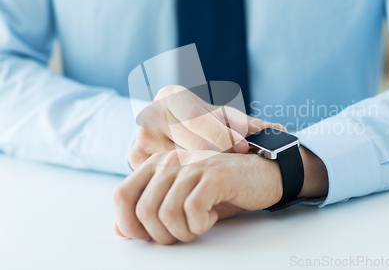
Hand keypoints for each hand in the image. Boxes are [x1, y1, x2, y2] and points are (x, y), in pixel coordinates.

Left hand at [113, 149, 282, 244]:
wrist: (262, 176)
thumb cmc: (220, 191)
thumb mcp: (180, 201)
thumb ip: (150, 211)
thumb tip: (120, 231)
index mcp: (157, 164)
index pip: (121, 195)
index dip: (129, 223)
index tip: (149, 235)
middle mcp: (171, 160)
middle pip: (143, 210)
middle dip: (161, 235)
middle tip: (183, 232)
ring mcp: (193, 166)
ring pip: (166, 213)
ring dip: (183, 232)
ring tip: (198, 226)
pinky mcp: (214, 175)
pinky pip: (192, 211)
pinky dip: (200, 225)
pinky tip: (211, 217)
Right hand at [128, 85, 285, 169]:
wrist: (169, 133)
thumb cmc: (202, 123)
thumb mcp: (224, 119)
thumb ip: (248, 124)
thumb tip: (276, 129)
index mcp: (171, 95)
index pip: (197, 118)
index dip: (221, 134)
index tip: (242, 146)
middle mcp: (151, 114)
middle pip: (188, 142)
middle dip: (216, 154)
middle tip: (235, 162)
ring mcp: (139, 138)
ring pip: (178, 162)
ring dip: (201, 170)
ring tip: (219, 173)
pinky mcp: (135, 160)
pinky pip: (165, 175)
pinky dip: (185, 179)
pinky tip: (200, 182)